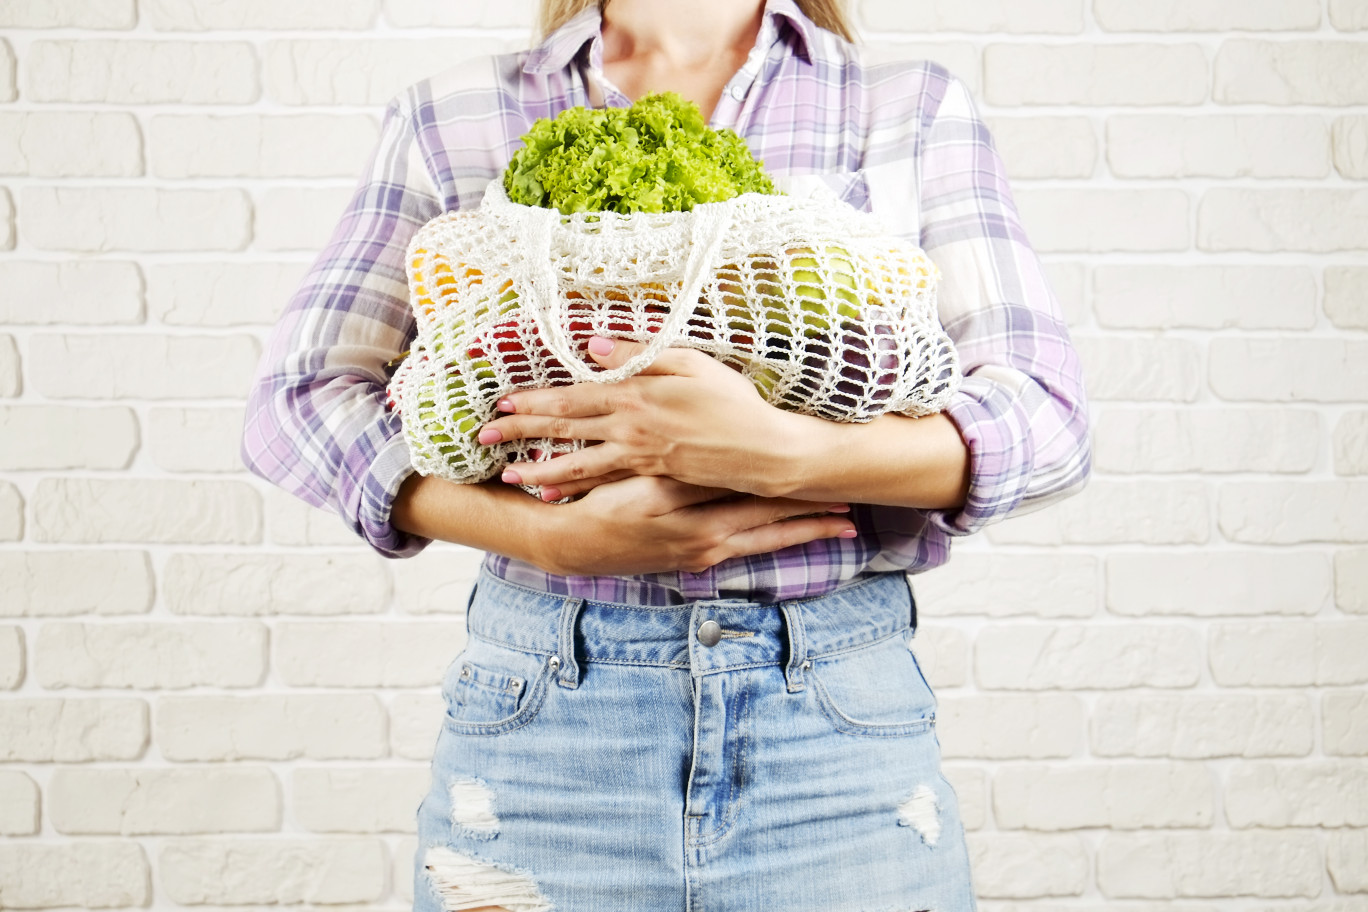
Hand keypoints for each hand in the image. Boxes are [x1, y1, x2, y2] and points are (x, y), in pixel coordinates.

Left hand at [477, 336, 797, 500]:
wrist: (762, 452)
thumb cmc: (732, 402)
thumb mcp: (690, 362)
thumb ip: (641, 353)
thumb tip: (594, 346)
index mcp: (635, 395)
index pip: (572, 397)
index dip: (534, 400)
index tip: (501, 400)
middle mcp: (628, 429)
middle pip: (563, 429)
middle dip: (520, 431)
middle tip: (483, 434)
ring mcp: (637, 457)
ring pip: (576, 462)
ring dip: (538, 466)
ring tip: (506, 474)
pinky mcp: (649, 475)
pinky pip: (602, 481)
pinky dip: (573, 485)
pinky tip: (551, 490)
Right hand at [534, 475, 854, 576]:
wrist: (572, 545)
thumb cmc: (601, 503)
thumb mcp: (638, 479)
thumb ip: (679, 464)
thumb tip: (726, 454)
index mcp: (694, 509)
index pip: (757, 494)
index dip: (796, 486)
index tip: (829, 478)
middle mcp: (706, 537)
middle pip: (771, 522)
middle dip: (814, 515)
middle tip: (853, 509)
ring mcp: (704, 553)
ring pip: (765, 541)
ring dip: (803, 533)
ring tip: (841, 528)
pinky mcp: (696, 562)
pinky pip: (747, 552)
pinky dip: (774, 543)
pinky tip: (794, 538)